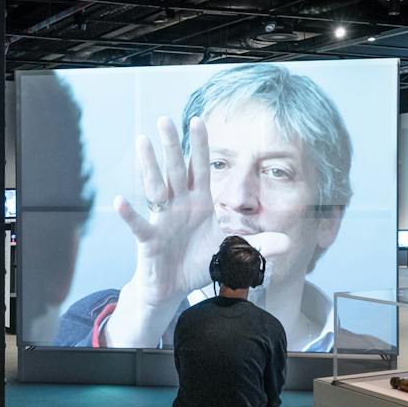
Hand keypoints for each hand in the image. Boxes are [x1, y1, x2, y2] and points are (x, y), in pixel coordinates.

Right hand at [105, 116, 289, 346]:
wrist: (174, 288)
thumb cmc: (199, 263)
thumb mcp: (231, 254)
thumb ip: (257, 246)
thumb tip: (288, 242)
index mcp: (199, 204)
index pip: (200, 169)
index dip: (200, 146)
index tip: (198, 120)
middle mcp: (179, 206)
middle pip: (176, 170)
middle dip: (171, 145)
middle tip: (165, 118)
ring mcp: (162, 220)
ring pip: (155, 187)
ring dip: (149, 165)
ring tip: (142, 141)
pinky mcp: (149, 239)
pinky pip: (139, 224)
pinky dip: (129, 214)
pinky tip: (120, 201)